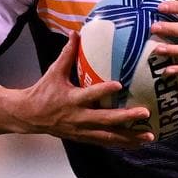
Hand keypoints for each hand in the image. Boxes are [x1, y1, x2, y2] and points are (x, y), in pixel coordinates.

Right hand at [15, 33, 154, 147]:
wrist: (29, 116)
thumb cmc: (43, 91)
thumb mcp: (53, 72)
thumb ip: (67, 54)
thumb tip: (75, 33)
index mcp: (71, 99)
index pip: (89, 95)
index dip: (103, 90)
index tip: (119, 84)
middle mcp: (78, 117)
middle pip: (104, 120)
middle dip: (126, 118)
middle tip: (145, 113)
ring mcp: (81, 130)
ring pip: (108, 136)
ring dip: (128, 137)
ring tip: (148, 137)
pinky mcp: (82, 138)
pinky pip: (104, 142)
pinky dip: (120, 143)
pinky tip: (136, 144)